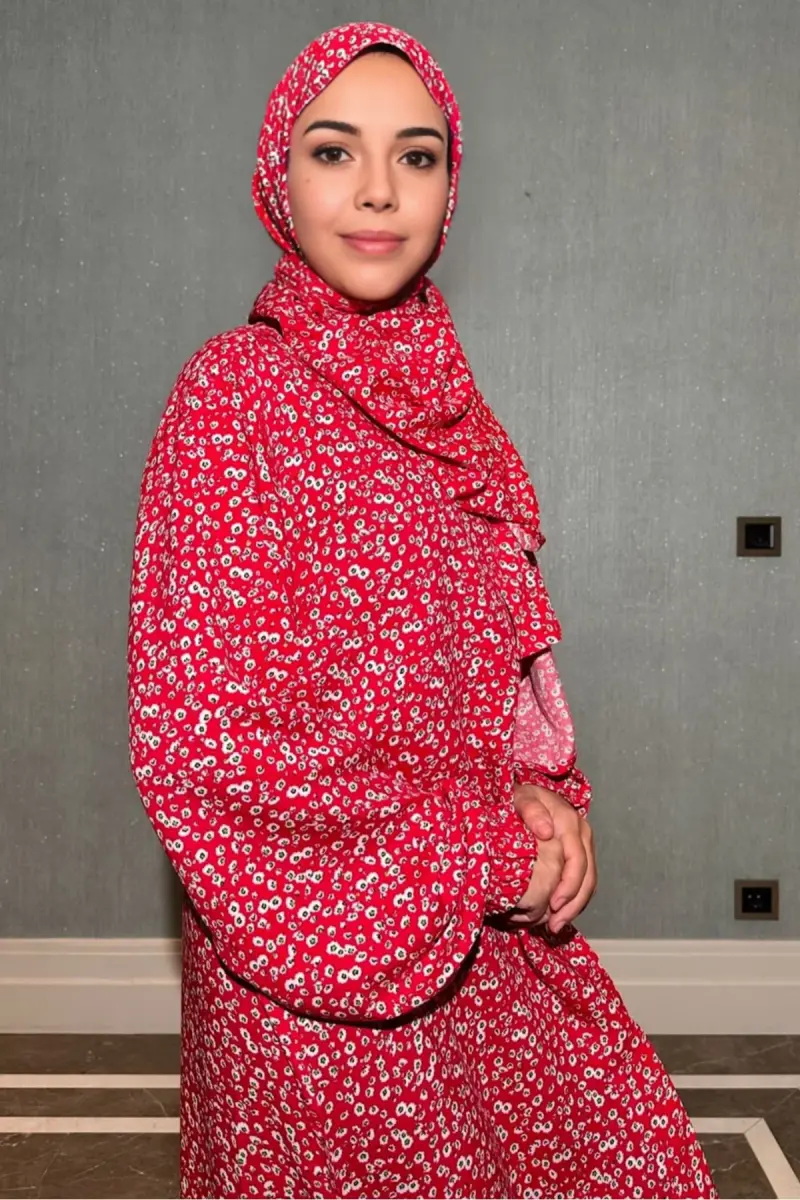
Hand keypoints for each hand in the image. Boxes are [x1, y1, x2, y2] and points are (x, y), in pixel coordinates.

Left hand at [513, 781, 596, 933]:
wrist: (525, 792)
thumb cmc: (519, 797)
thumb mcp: (520, 798)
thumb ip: (531, 810)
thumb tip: (547, 831)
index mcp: (569, 822)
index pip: (577, 861)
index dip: (568, 886)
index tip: (553, 905)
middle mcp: (581, 832)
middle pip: (587, 876)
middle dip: (573, 904)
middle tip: (554, 925)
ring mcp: (583, 843)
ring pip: (589, 881)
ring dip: (575, 906)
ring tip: (556, 926)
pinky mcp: (579, 851)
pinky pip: (584, 879)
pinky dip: (574, 899)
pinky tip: (560, 913)